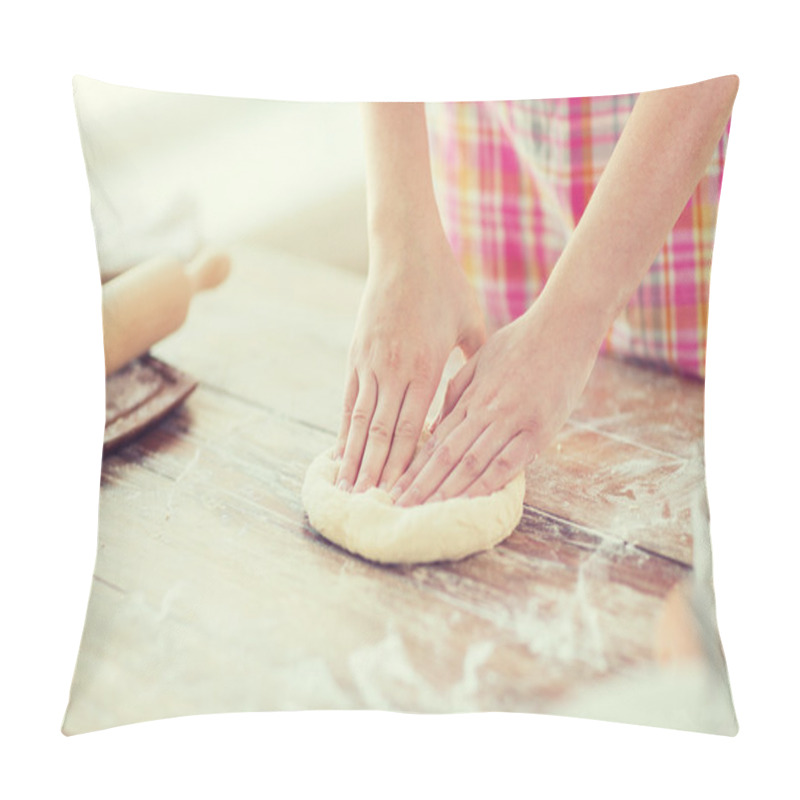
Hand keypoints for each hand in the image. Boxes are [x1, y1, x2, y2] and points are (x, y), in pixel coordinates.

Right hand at [336, 235, 484, 494]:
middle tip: (367, 503)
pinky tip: (342, 448)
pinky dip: (345, 428)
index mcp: (425, 365)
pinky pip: (349, 399)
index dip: (405, 464)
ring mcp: (370, 361)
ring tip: (347, 486)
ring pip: (360, 419)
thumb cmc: (444, 285)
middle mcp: (393, 368)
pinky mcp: (356, 353)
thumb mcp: (470, 322)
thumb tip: (483, 394)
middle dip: (375, 471)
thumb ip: (474, 361)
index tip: (400, 492)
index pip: (412, 427)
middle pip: (382, 432)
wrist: (404, 250)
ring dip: (354, 455)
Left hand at [391, 295, 602, 505]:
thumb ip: (459, 390)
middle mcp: (486, 411)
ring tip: (424, 511)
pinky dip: (487, 484)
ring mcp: (512, 421)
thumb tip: (437, 425)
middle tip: (398, 507)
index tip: (394, 486)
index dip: (413, 466)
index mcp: (471, 395)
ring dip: (447, 490)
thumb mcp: (483, 358)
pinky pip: (508, 463)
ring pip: (471, 462)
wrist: (565, 326)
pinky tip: (470, 503)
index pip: (436, 439)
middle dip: (421, 484)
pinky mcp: (539, 430)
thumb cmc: (523, 341)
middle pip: (446, 455)